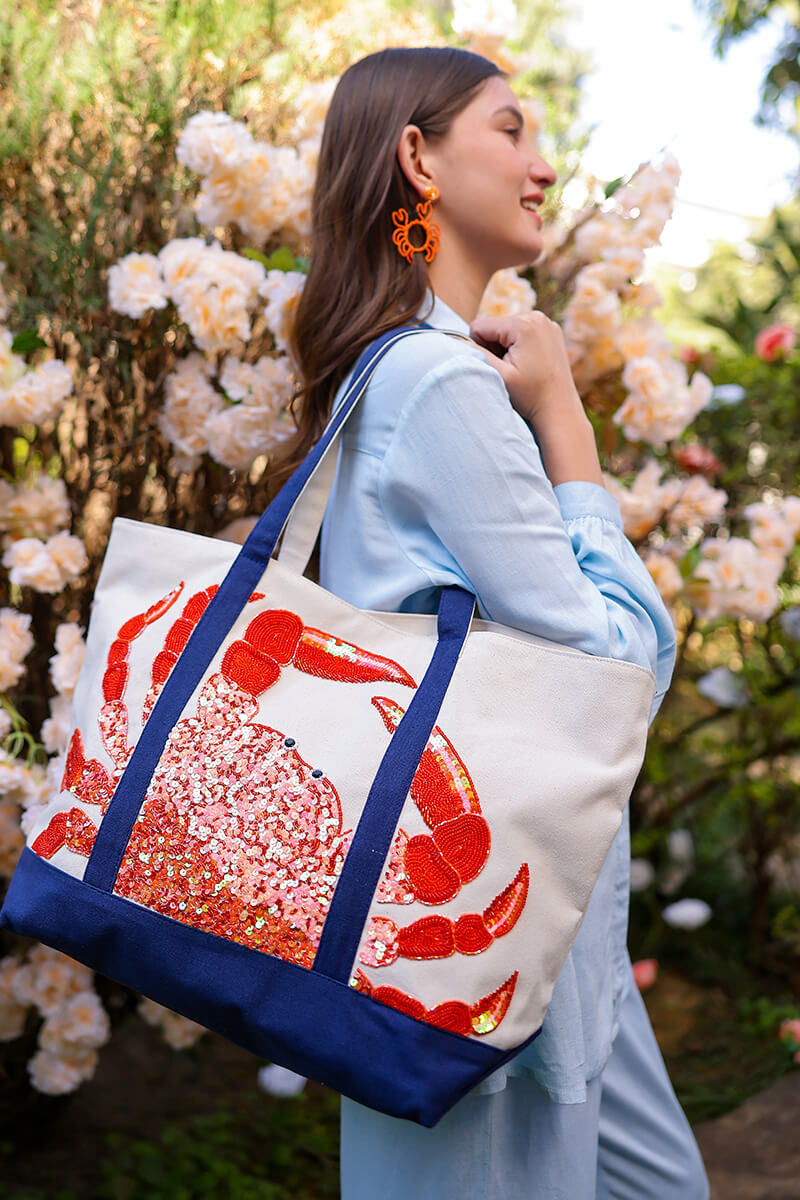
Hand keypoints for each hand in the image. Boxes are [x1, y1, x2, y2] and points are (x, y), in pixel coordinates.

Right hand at [468, 311, 584, 426]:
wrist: (559, 410)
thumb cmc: (530, 396)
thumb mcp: (499, 375)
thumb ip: (476, 354)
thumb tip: (456, 340)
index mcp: (523, 324)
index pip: (479, 327)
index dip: (480, 349)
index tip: (497, 368)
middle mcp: (537, 316)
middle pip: (494, 327)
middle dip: (495, 348)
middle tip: (510, 371)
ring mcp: (547, 323)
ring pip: (507, 331)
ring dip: (506, 349)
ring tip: (521, 370)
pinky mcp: (551, 331)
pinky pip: (522, 334)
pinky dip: (519, 348)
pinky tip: (529, 365)